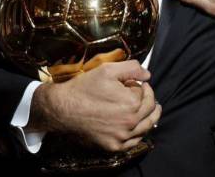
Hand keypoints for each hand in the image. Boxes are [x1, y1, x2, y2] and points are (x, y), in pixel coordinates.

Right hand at [29, 60, 161, 152]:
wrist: (63, 109)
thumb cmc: (84, 88)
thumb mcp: (108, 70)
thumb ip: (132, 68)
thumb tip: (148, 75)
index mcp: (132, 102)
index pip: (145, 92)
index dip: (139, 85)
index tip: (131, 82)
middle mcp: (130, 122)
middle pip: (150, 109)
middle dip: (149, 98)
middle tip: (145, 93)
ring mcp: (122, 137)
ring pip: (146, 127)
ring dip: (150, 116)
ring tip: (152, 109)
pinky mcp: (113, 146)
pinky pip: (134, 142)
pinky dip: (139, 133)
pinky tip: (139, 127)